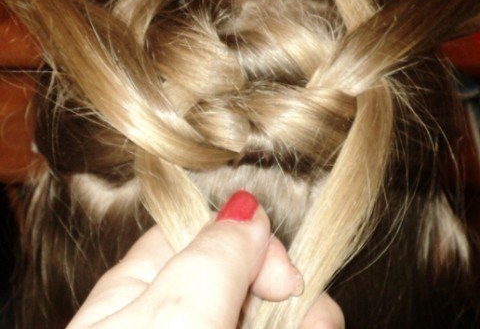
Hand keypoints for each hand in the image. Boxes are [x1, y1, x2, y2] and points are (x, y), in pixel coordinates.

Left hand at [67, 191, 343, 328]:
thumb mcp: (171, 313)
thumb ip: (214, 254)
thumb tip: (248, 210)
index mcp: (143, 286)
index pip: (208, 232)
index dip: (253, 242)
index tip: (282, 275)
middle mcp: (179, 313)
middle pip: (248, 275)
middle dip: (286, 290)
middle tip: (303, 315)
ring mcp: (215, 328)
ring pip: (272, 312)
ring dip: (302, 317)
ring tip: (312, 326)